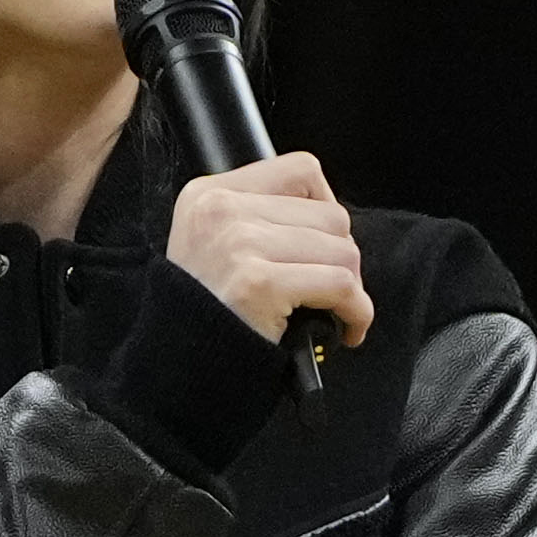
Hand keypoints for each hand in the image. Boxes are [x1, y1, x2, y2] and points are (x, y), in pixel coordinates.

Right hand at [164, 147, 372, 355]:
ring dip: (352, 288)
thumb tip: (327, 221)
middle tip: (331, 291)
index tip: (324, 242)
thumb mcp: (214, 245)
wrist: (180, 366)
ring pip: (342, 250)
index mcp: (210, 193)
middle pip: (330, 215)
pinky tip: (346, 329)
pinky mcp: (260, 281)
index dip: (326, 207)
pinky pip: (341, 286)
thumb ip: (259, 220)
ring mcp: (240, 243)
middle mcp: (222, 209)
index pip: (300, 170)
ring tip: (336, 312)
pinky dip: (357, 311)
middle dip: (342, 258)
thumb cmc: (207, 313)